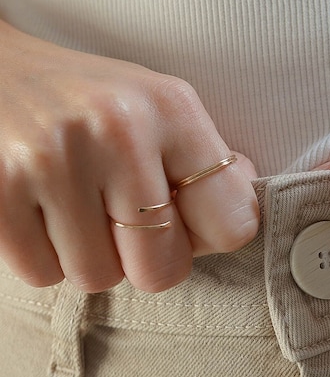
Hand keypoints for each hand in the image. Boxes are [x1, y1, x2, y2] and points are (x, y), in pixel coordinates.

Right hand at [0, 21, 258, 292]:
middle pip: (163, 269)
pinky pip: (42, 274)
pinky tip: (40, 210)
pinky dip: (45, 255)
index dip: (210, 238)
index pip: (232, 223)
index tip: (186, 224)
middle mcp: (117, 131)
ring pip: (98, 278)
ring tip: (76, 207)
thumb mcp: (158, 106)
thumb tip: (242, 217)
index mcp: (171, 108)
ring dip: (91, 256)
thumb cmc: (90, 99)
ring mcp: (51, 160)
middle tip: (124, 221)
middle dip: (147, 259)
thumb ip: (204, 162)